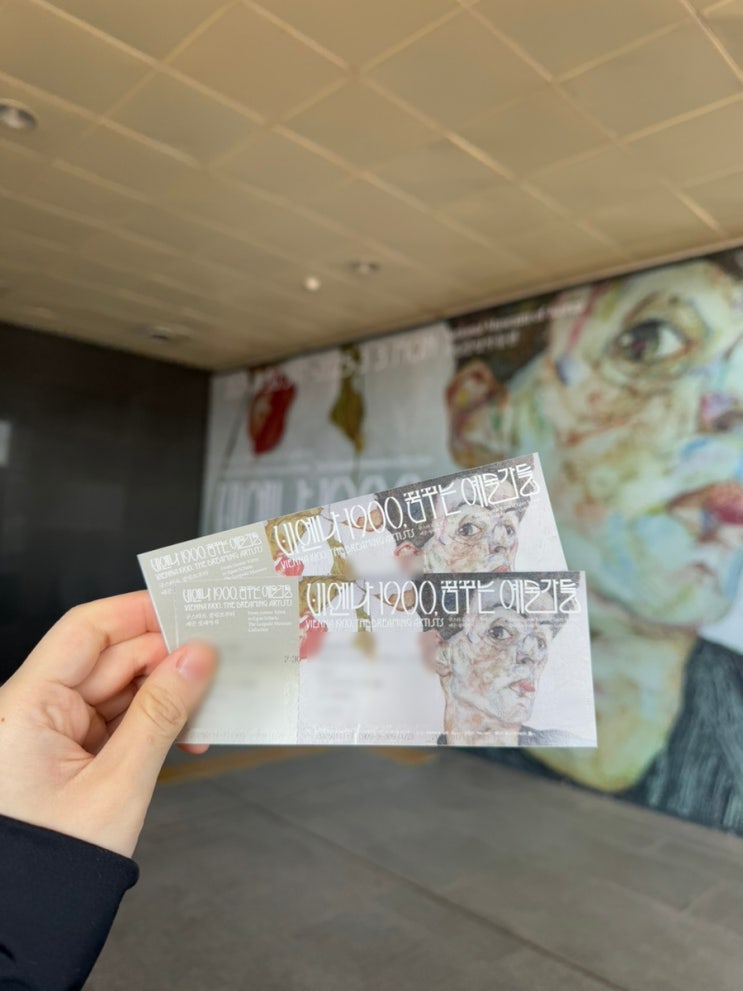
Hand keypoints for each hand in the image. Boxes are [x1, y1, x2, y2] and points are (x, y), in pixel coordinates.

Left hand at [0, 592, 216, 856]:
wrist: (26, 926)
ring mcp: (48, 733)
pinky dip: (152, 722)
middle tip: (218, 661)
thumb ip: (162, 711)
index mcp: (25, 706)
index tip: (188, 607)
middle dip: (166, 660)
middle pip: (109, 659)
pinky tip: (185, 731)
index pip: (86, 630)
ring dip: (165, 695)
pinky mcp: (66, 754)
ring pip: (118, 689)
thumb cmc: (55, 863)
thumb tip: (197, 656)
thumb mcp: (120, 782)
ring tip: (208, 707)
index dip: (139, 612)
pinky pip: (116, 720)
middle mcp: (31, 710)